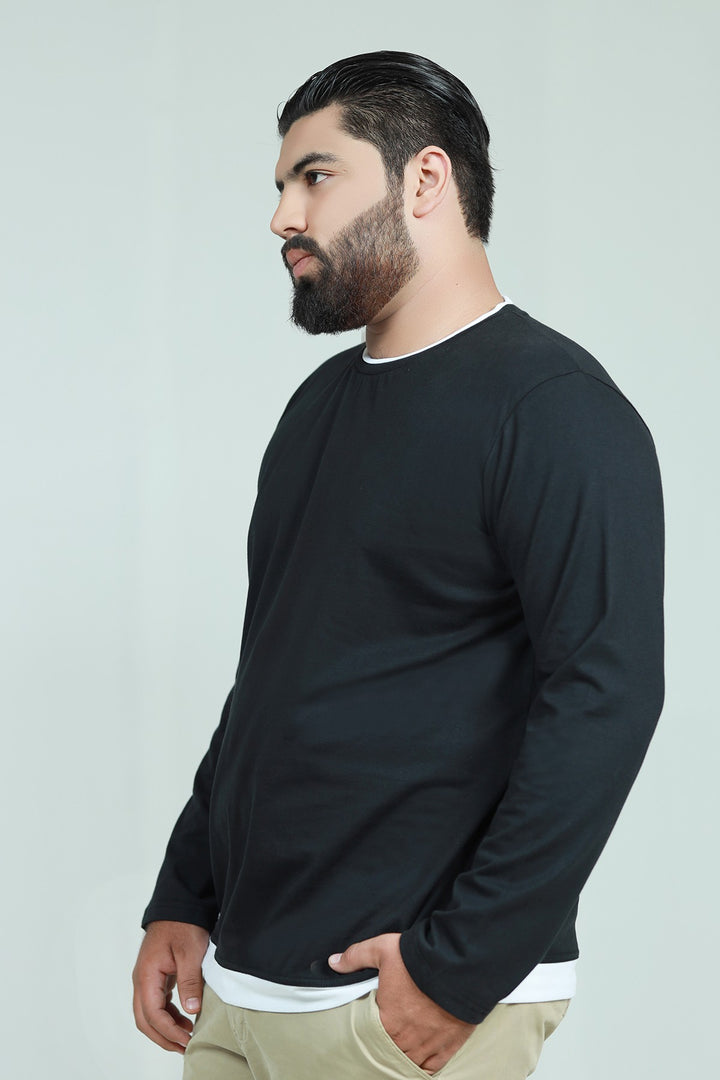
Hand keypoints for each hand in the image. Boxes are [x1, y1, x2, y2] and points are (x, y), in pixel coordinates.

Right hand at [132, 920, 209, 1053]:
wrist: (179, 906)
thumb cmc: (183, 925)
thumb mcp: (190, 952)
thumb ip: (189, 981)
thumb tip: (191, 1010)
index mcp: (146, 975)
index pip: (152, 1013)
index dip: (168, 1031)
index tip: (186, 1040)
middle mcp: (142, 980)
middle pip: (145, 1019)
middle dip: (163, 1037)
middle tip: (184, 1047)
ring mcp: (147, 978)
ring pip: (149, 1013)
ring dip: (165, 1028)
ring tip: (187, 1035)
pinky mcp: (155, 976)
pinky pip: (156, 1002)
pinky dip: (167, 1015)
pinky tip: (184, 1018)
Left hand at [328, 933, 475, 1073]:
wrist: (458, 967)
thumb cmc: (418, 959)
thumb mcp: (382, 949)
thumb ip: (356, 956)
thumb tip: (333, 962)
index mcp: (387, 1021)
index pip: (370, 1036)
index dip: (370, 1032)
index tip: (372, 1026)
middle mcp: (405, 1040)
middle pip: (389, 1052)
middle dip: (386, 1046)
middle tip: (385, 1039)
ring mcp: (427, 1046)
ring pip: (409, 1063)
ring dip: (402, 1058)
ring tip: (399, 1051)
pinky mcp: (447, 1047)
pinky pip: (431, 1068)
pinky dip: (424, 1068)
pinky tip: (418, 1065)